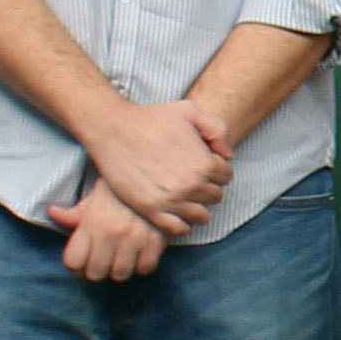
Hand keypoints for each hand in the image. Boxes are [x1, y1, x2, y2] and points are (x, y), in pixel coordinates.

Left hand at [47, 182, 169, 283]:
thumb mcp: (93, 198)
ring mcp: (135, 238)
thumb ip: (72, 213)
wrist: (155, 176)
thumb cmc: (119, 190)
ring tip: (121, 258)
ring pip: (120, 274)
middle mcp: (111, 233)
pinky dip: (142, 265)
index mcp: (92, 222)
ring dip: (119, 269)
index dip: (74, 267)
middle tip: (101, 262)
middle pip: (96, 273)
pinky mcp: (157, 241)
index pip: (73, 261)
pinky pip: (145, 268)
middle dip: (96, 270)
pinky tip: (140, 254)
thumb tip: (52, 213)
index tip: (80, 264)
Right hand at [85, 94, 233, 236]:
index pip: (226, 177)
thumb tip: (227, 155)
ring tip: (185, 195)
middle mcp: (191, 185)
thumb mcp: (190, 110)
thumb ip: (216, 129)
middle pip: (215, 196)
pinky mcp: (151, 210)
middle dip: (207, 187)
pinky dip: (182, 223)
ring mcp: (171, 201)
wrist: (113, 129)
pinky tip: (175, 210)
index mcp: (205, 163)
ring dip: (197, 206)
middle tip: (192, 178)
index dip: (216, 169)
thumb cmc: (151, 118)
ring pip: (201, 216)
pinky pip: (179, 229)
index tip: (202, 165)